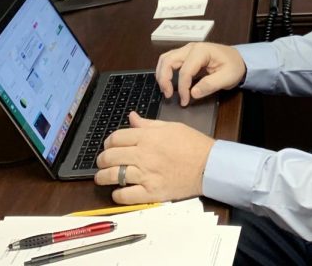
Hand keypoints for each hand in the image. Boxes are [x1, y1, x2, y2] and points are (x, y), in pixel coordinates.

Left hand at [94, 111, 214, 202]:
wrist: (209, 165)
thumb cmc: (193, 144)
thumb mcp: (171, 126)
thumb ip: (148, 124)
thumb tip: (131, 117)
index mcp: (147, 137)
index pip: (116, 138)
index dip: (108, 142)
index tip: (109, 146)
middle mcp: (143, 155)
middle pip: (110, 157)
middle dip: (102, 160)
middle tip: (102, 162)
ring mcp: (146, 175)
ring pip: (113, 176)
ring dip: (103, 177)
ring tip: (102, 177)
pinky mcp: (151, 193)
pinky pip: (125, 196)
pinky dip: (117, 195)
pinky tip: (118, 192)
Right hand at [155, 42, 245, 105]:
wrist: (240, 59)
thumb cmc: (234, 67)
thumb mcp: (227, 78)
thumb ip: (210, 85)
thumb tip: (193, 93)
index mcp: (201, 51)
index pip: (185, 71)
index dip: (183, 88)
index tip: (185, 101)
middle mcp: (191, 47)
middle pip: (168, 60)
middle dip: (164, 79)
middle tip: (168, 95)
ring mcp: (187, 49)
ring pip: (165, 58)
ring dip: (161, 74)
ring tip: (165, 90)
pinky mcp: (185, 54)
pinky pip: (169, 60)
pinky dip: (165, 71)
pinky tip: (167, 82)